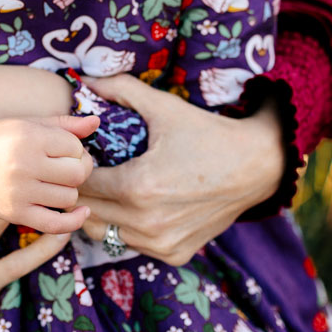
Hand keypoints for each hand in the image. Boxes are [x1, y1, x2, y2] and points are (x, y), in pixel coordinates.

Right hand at [0, 115, 97, 233]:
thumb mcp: (25, 123)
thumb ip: (63, 124)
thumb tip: (97, 123)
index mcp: (29, 137)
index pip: (75, 146)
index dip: (73, 148)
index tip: (60, 148)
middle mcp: (25, 165)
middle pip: (78, 173)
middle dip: (77, 169)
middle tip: (64, 166)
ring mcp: (19, 192)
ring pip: (69, 197)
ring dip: (68, 190)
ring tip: (53, 182)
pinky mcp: (15, 214)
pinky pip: (55, 224)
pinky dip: (73, 221)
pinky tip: (81, 212)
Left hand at [74, 74, 285, 265]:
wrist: (255, 166)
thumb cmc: (207, 133)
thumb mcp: (163, 107)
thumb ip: (120, 89)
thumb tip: (83, 77)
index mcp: (138, 187)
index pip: (82, 183)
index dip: (75, 166)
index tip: (80, 153)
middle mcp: (146, 223)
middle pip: (88, 210)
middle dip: (81, 188)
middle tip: (87, 169)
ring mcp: (160, 243)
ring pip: (104, 232)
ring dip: (99, 210)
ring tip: (105, 187)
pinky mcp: (174, 254)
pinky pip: (131, 244)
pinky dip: (125, 227)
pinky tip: (131, 205)